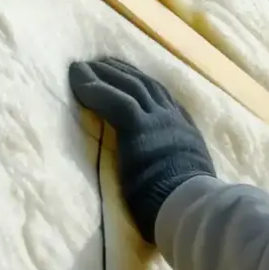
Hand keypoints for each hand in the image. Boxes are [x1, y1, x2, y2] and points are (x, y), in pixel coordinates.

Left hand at [68, 57, 214, 241]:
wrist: (191, 207)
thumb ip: (177, 170)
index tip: (129, 77)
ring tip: (84, 66)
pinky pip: (115, 99)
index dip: (144, 86)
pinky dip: (95, 88)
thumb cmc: (187, 206)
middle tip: (102, 62)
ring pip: (130, 86)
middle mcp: (174, 120)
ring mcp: (159, 121)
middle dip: (123, 71)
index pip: (163, 100)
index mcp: (185, 133)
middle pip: (146, 85)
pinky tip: (77, 80)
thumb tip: (171, 181)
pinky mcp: (140, 127)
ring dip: (105, 73)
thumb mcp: (188, 180)